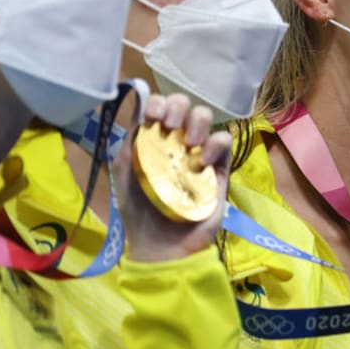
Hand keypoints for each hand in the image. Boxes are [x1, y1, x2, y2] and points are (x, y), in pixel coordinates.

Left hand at [112, 93, 232, 262]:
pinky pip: (225, 142)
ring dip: (198, 121)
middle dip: (178, 106)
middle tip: (171, 124)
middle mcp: (178, 141)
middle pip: (185, 105)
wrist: (162, 245)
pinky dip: (216, 143)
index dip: (158, 103)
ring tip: (190, 143)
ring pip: (206, 117)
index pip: (160, 107)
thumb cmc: (139, 211)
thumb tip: (138, 114)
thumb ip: (129, 143)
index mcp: (154, 140)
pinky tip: (203, 161)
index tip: (153, 115)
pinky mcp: (220, 168)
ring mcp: (200, 153)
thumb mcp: (125, 173)